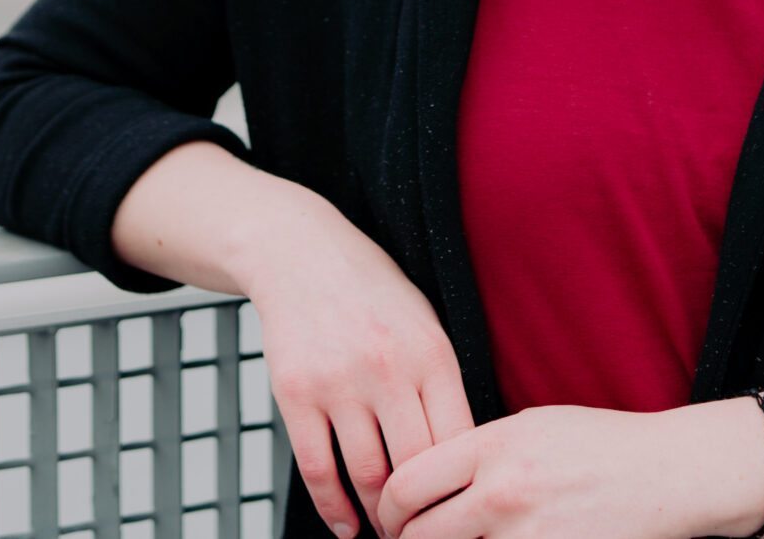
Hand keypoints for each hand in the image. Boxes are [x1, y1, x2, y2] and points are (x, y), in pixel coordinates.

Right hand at [112, 144, 473, 535]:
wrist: (299, 252)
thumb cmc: (372, 291)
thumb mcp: (426, 322)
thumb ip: (444, 382)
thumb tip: (467, 456)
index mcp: (433, 353)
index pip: (461, 442)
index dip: (464, 488)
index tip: (465, 511)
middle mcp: (389, 370)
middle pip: (418, 468)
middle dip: (425, 512)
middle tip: (426, 529)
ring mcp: (339, 383)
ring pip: (368, 477)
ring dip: (380, 517)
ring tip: (390, 530)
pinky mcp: (296, 394)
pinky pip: (317, 469)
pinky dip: (333, 510)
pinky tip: (346, 527)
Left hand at [376, 400, 763, 538]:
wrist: (668, 473)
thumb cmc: (602, 445)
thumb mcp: (531, 425)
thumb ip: (475, 452)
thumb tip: (421, 484)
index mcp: (496, 445)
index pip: (408, 482)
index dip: (387, 508)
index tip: (391, 517)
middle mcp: (506, 491)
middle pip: (420, 536)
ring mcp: (530, 535)